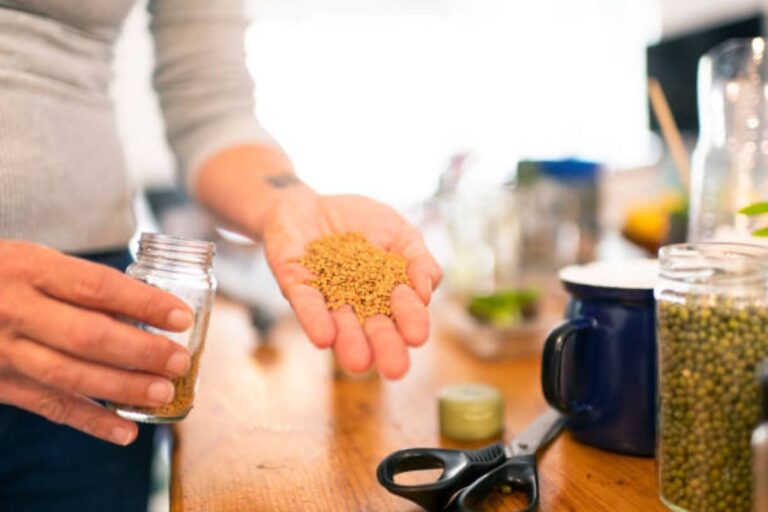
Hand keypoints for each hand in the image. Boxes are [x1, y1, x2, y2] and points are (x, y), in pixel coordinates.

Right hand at [0, 241, 193, 444]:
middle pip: (87, 336)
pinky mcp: (0, 384)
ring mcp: (3, 351)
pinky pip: (48, 407)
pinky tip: (126, 431)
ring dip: (122, 388)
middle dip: (140, 351)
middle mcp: (15, 310)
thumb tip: (151, 309)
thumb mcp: (34, 261)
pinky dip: (91, 422)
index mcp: (30, 268)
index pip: (97, 286)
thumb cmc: (4, 276)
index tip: (182, 317)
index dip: (144, 303)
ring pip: (70, 376)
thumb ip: (81, 283)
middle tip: (179, 361)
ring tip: (163, 393)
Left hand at [263, 192, 441, 378]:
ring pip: (339, 323)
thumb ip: (417, 258)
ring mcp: (326, 295)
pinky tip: (324, 337)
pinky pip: (306, 303)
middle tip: (396, 370)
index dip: (411, 321)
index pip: (403, 310)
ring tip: (359, 364)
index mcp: (388, 293)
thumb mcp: (398, 232)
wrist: (309, 203)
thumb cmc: (360, 221)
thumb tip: (427, 289)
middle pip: (374, 327)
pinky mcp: (295, 284)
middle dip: (385, 347)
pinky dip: (315, 319)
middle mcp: (357, 303)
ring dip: (349, 343)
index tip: (417, 335)